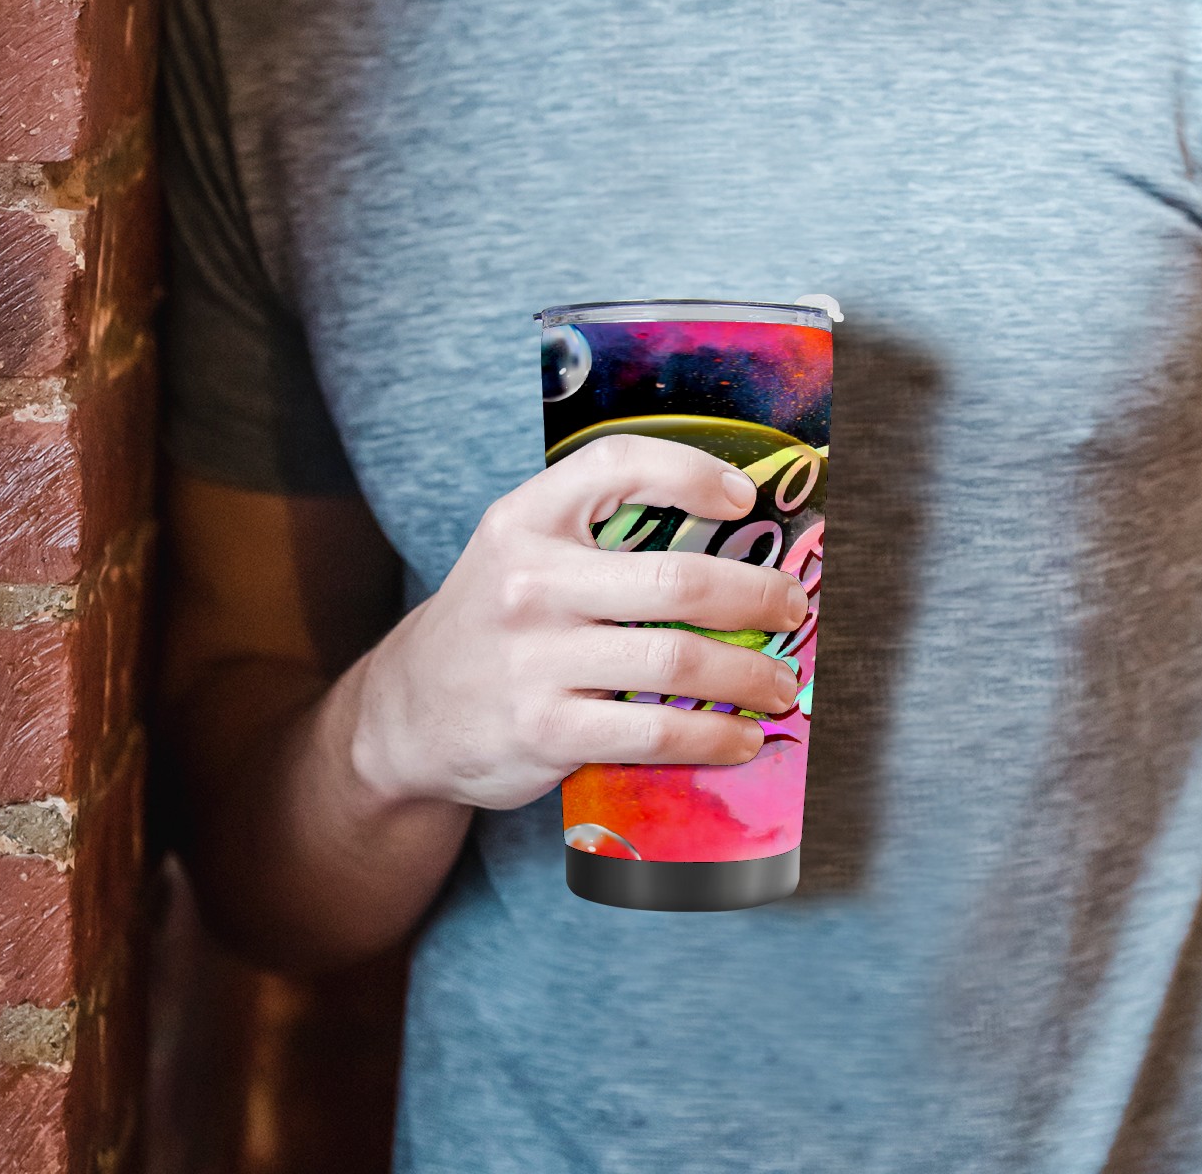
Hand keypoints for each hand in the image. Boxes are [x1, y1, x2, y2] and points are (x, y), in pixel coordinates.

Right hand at [349, 433, 810, 810]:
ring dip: (750, 673)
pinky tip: (741, 737)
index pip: (616, 464)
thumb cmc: (493, 621)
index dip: (690, 471)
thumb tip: (729, 531)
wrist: (408, 713)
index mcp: (526, 519)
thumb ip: (597, 533)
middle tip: (793, 607)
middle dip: (757, 595)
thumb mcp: (519, 550)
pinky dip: (713, 735)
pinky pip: (655, 729)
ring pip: (677, 659)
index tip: (743, 497)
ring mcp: (535, 659)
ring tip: (780, 683)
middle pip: (677, 579)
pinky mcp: (546, 730)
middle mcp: (529, 582)